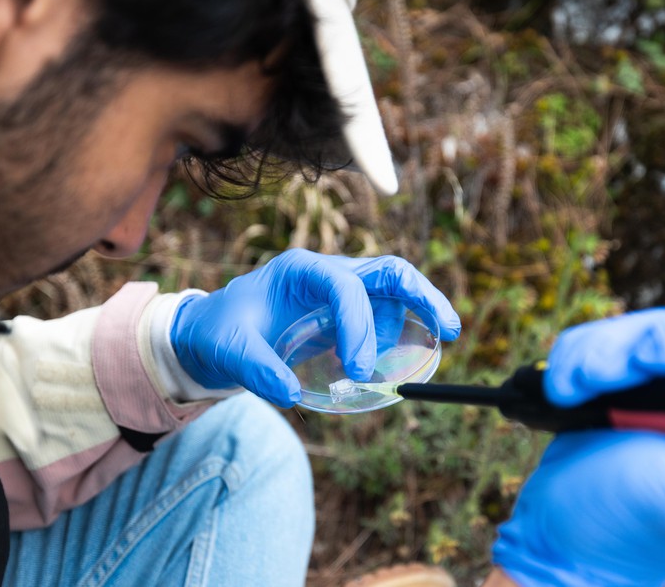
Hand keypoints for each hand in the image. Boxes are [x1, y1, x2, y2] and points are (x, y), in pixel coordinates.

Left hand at [170, 249, 460, 406]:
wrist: (213, 331)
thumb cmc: (220, 332)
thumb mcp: (227, 350)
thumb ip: (256, 370)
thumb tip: (290, 394)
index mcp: (299, 270)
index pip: (344, 284)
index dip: (360, 323)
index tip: (359, 369)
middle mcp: (327, 272)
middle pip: (388, 270)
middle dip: (422, 295)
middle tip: (450, 329)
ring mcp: (341, 290)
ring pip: (393, 291)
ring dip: (405, 322)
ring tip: (390, 361)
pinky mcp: (347, 312)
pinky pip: (386, 313)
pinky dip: (398, 333)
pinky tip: (394, 359)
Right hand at [491, 305, 664, 585]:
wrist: (558, 538)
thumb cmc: (636, 529)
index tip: (659, 359)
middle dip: (641, 345)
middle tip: (603, 377)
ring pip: (650, 328)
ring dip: (601, 353)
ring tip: (571, 390)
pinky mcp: (636, 385)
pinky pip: (611, 340)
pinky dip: (580, 359)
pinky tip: (564, 391)